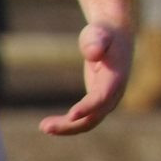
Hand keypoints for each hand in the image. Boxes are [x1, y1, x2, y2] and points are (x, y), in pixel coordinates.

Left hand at [39, 21, 128, 135]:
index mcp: (116, 76)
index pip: (103, 95)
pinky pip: (86, 118)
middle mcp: (115, 92)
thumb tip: (93, 53)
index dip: (89, 106)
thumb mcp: (97, 33)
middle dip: (71, 124)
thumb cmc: (102, 32)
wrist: (115, 35)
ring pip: (90, 121)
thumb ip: (95, 42)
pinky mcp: (98, 101)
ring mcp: (108, 99)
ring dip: (67, 127)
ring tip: (43, 126)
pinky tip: (50, 123)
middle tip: (44, 126)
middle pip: (95, 115)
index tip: (71, 114)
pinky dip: (69, 123)